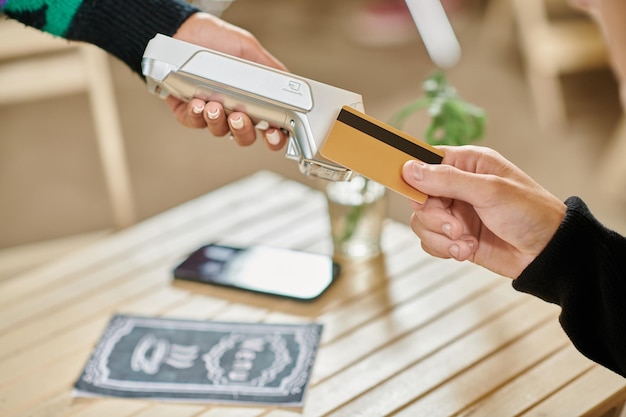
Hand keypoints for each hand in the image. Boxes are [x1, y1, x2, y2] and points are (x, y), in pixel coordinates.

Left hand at [166, 12, 288, 149]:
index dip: (274, 137)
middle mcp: (234, 110)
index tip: (273, 134)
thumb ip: (270, 69)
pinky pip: (195, 122)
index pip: (270, 127)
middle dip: (243, 131)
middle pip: (245, 137)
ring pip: (219, 131)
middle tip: (238, 117)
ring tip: (213, 104)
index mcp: (254, 101)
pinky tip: (198, 102)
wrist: (183, 30)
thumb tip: (292, 84)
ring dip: (217, 121)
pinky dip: (197, 115)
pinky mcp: (189, 112)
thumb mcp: (249, 49)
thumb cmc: (217, 39)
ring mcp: (212, 113)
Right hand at [401, 145, 565, 277]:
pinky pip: (430, 242)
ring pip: (421, 222)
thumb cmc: (529, 213)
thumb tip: (409, 169)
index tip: (411, 190)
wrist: (547, 253)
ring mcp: (455, 213)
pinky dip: (445, 249)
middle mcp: (457, 186)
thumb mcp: (489, 191)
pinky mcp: (455, 237)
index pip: (425, 161)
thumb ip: (447, 180)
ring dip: (440, 237)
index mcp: (467, 164)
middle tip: (455, 227)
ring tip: (466, 242)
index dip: (413, 175)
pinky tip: (467, 250)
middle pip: (419, 197)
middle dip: (433, 217)